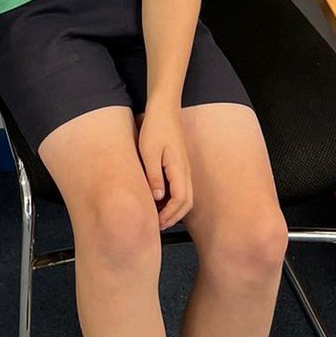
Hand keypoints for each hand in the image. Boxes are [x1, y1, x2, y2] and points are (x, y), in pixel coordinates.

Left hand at [137, 104, 192, 229]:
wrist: (164, 110)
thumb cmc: (156, 127)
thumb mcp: (149, 152)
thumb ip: (153, 175)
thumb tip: (158, 198)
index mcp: (179, 169)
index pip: (180, 200)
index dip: (170, 215)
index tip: (158, 223)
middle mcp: (185, 171)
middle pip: (187, 202)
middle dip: (174, 217)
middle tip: (159, 226)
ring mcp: (184, 168)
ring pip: (185, 196)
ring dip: (174, 209)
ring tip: (159, 217)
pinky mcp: (179, 164)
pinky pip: (180, 187)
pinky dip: (173, 199)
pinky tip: (160, 199)